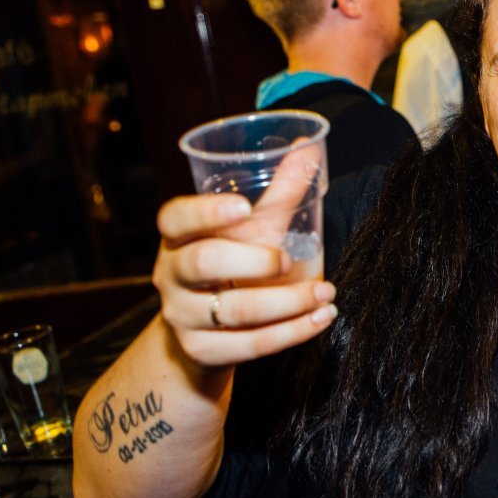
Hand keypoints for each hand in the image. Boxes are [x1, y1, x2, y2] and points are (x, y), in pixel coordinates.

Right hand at [153, 154, 337, 367]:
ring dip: (288, 303)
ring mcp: (182, 316)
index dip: (206, 212)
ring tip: (326, 292)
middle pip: (203, 263)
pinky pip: (249, 346)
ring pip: (234, 311)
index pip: (175, 218)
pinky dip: (292, 333)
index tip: (244, 207)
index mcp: (178, 236)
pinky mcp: (202, 352)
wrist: (207, 334)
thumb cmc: (231, 266)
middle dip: (253, 261)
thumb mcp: (249, 230)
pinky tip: (321, 319)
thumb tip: (310, 146)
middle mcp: (171, 274)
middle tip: (290, 259)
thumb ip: (278, 192)